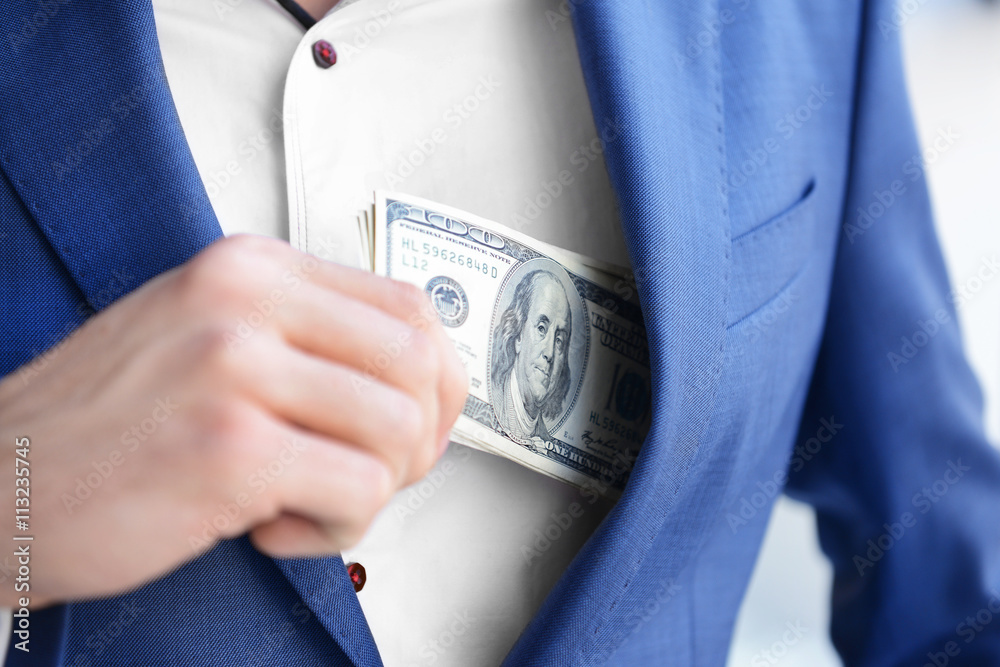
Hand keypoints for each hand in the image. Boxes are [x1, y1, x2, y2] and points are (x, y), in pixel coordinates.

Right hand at [0, 235, 466, 607]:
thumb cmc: (106, 422)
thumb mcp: (206, 336)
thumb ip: (305, 340)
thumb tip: (414, 378)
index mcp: (250, 268)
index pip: (408, 307)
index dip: (436, 381)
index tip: (415, 425)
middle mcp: (245, 301)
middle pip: (420, 364)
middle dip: (418, 440)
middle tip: (369, 473)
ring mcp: (235, 367)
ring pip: (400, 430)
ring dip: (373, 489)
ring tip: (308, 500)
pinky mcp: (230, 447)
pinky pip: (360, 490)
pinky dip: (338, 528)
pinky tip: (275, 526)